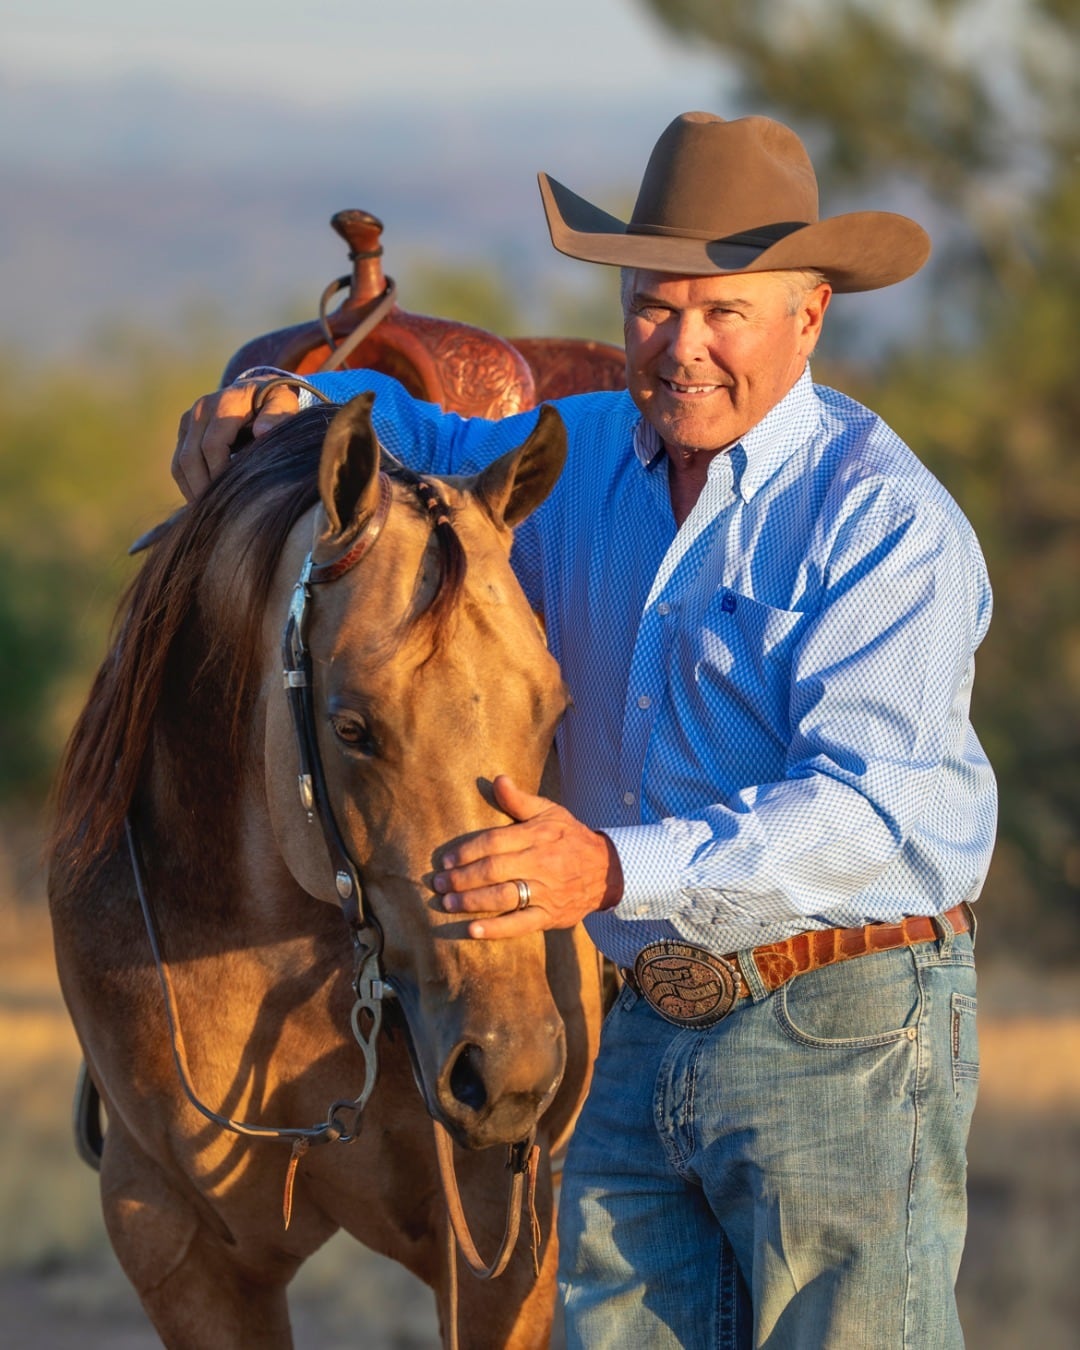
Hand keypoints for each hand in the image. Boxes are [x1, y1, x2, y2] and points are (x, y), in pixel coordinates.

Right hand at [172, 379, 299, 499]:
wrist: (256, 388)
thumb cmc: (274, 401)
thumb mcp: (283, 402)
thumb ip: (275, 416)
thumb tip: (263, 433)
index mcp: (224, 403)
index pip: (212, 445)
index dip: (219, 473)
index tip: (233, 495)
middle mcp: (201, 409)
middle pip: (191, 457)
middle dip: (203, 487)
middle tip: (218, 513)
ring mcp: (189, 419)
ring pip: (180, 463)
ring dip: (192, 489)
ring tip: (209, 511)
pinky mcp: (184, 430)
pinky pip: (178, 463)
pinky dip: (187, 484)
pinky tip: (203, 500)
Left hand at [433, 775, 622, 938]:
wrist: (607, 870)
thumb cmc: (571, 837)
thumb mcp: (550, 812)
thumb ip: (519, 800)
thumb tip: (497, 780)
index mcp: (537, 836)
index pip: (494, 842)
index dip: (467, 851)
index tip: (447, 860)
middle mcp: (540, 864)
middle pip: (493, 870)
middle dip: (462, 878)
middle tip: (438, 883)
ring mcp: (546, 892)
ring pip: (503, 897)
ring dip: (471, 901)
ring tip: (448, 902)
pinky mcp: (550, 915)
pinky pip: (520, 924)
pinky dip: (495, 929)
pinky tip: (472, 930)